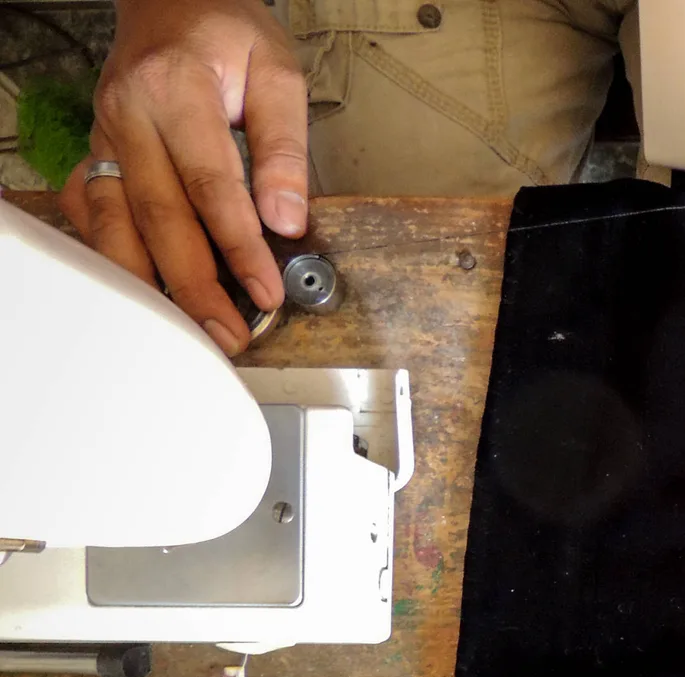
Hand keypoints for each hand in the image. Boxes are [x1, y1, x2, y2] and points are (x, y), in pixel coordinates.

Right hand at [59, 0, 307, 353]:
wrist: (172, 3)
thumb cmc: (227, 35)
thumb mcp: (278, 73)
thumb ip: (284, 147)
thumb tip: (287, 219)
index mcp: (175, 89)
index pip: (210, 185)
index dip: (239, 247)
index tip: (267, 292)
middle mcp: (128, 114)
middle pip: (159, 216)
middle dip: (196, 285)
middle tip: (229, 334)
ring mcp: (104, 135)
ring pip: (116, 224)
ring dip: (152, 284)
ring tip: (192, 329)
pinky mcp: (95, 151)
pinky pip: (95, 214)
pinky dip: (117, 258)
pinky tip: (146, 292)